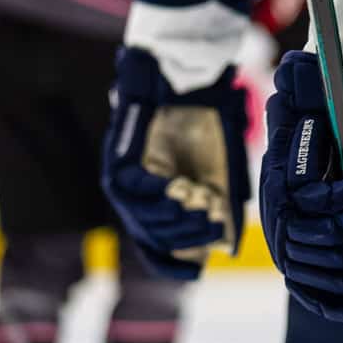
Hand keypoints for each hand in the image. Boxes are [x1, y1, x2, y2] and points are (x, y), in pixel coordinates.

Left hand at [102, 47, 250, 279]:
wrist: (191, 71)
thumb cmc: (208, 112)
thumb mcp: (221, 161)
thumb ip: (221, 197)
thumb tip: (225, 242)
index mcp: (160, 196)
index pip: (158, 240)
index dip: (174, 259)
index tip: (195, 272)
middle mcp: (136, 192)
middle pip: (149, 233)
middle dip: (180, 239)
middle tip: (209, 231)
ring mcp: (123, 176)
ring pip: (137, 215)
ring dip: (169, 220)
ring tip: (200, 213)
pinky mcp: (116, 157)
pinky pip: (129, 186)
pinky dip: (154, 193)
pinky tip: (177, 190)